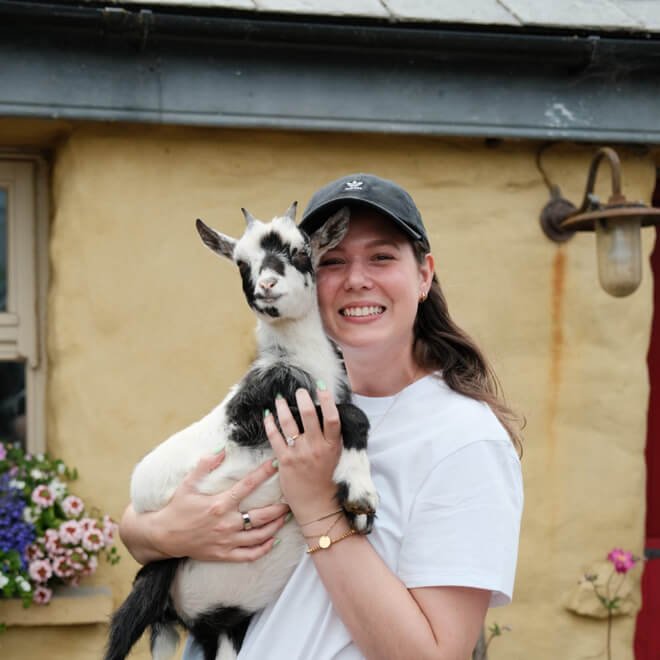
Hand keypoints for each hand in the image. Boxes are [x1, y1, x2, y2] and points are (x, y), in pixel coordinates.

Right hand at [147, 450, 289, 561]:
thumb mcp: (187, 483)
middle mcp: (226, 524)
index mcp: (219, 504)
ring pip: (260, 536)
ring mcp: (226, 541)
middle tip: (291, 499)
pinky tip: (273, 540)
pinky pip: (250, 555)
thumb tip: (221, 449)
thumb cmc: (177, 507)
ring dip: (276, 526)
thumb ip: (204, 465)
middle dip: (279, 507)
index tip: (276, 464)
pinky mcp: (224, 555)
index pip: (247, 486)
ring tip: (286, 517)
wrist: (163, 536)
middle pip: (261, 516)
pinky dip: (264, 549)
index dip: (264, 473)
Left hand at [264, 387, 342, 522]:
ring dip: (283, 407)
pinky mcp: (285, 461)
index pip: (332, 418)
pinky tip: (267, 416)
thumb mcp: (337, 458)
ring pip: (289, 423)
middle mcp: (317, 447)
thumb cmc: (328, 481)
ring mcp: (300, 454)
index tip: (321, 388)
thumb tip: (326, 416)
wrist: (318, 507)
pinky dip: (270, 424)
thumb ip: (332, 439)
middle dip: (303, 398)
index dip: (327, 400)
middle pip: (309, 415)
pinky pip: (275, 437)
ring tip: (280, 399)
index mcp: (332, 446)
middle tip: (299, 391)